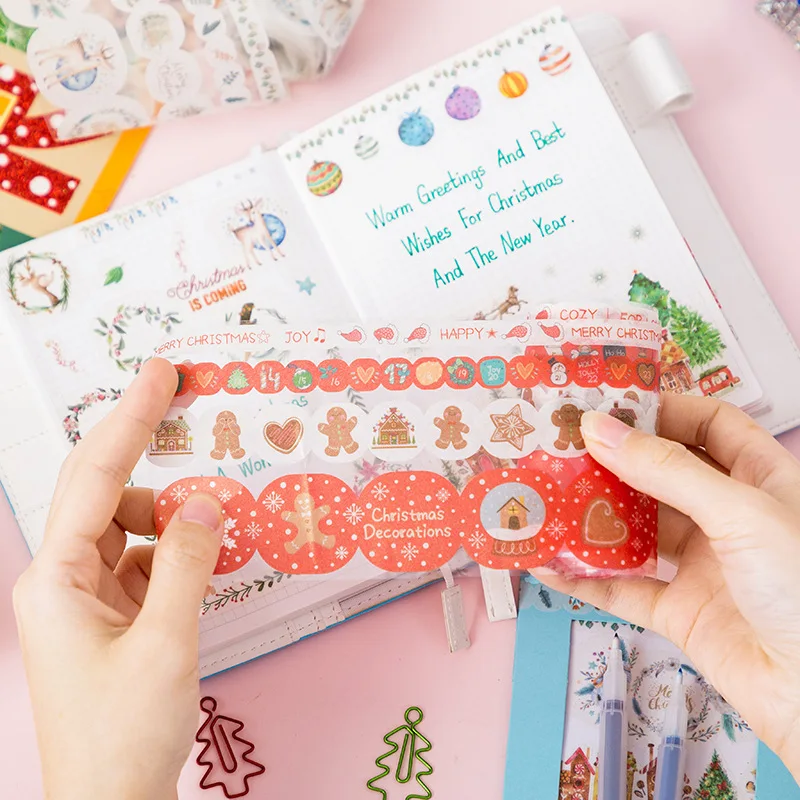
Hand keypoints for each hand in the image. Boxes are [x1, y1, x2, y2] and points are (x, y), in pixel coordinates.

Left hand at [13, 359, 223, 799]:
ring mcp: (87, 599)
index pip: (95, 479)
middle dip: (142, 445)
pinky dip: (178, 552)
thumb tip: (205, 502)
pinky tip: (207, 559)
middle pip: (104, 492)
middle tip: (177, 396)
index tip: (157, 375)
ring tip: (216, 527)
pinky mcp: (111, 617)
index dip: (130, 420)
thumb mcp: (166, 642)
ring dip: (173, 517)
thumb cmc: (124, 735)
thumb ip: (188, 562)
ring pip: (131, 527)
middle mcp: (64, 580)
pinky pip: (146, 560)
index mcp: (57, 580)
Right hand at [533, 394, 799, 777]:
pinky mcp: (680, 612)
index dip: (662, 411)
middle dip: (613, 461)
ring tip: (547, 497)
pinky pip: (623, 588)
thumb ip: (668, 470)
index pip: (710, 426)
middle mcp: (728, 517)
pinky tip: (551, 563)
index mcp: (761, 480)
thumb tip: (601, 430)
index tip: (610, 407)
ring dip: (593, 517)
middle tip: (562, 448)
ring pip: (636, 530)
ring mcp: (702, 565)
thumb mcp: (741, 513)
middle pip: (661, 475)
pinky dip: (586, 577)